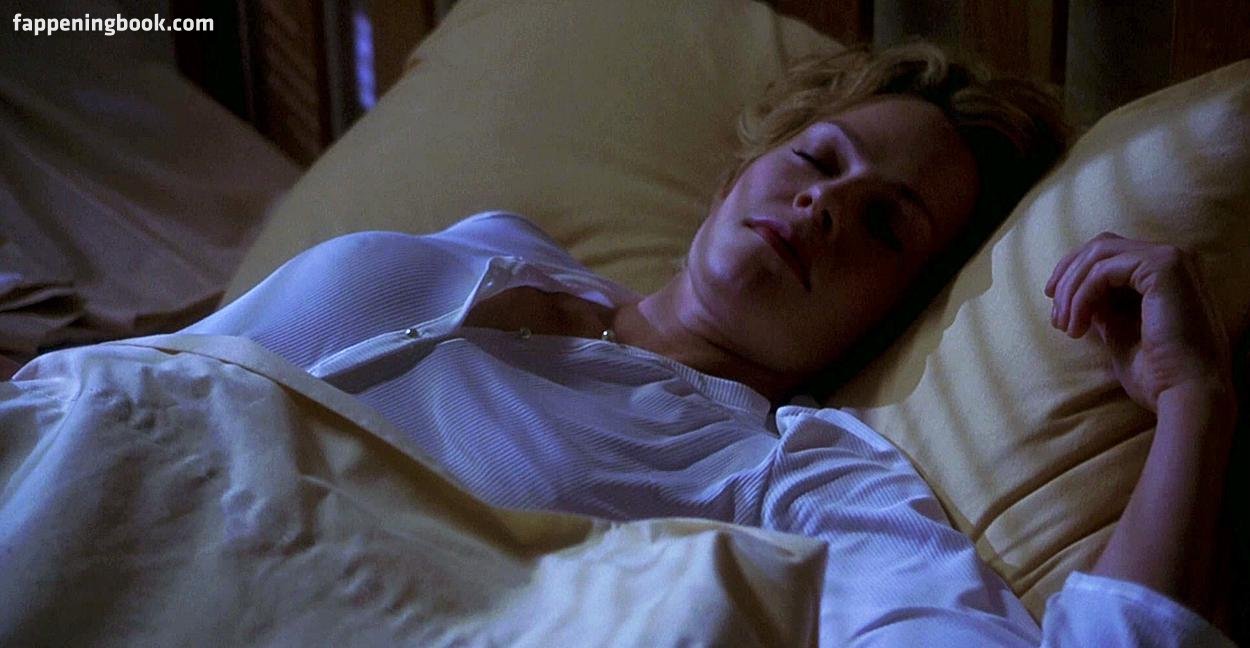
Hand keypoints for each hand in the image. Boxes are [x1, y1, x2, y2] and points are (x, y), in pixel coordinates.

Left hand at [1045, 233, 1232, 411]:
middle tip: (1054, 314)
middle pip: (1100, 246)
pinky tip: (1077, 326)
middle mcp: (1174, 257)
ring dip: (1071, 291)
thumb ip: (1103, 308)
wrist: (1187, 394)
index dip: (1074, 273)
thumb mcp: (1120, 331)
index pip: (1109, 253)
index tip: (1055, 304)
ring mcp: (1172, 258)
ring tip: (1064, 326)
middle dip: (1068, 276)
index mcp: (1167, 272)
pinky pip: (1102, 271)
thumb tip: (1075, 296)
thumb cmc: (1157, 372)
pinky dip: (1081, 297)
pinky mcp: (1164, 266)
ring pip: (1098, 255)